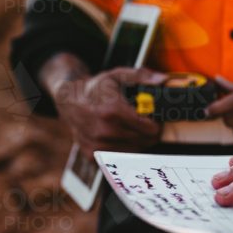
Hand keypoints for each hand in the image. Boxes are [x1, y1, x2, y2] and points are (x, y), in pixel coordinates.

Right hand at [41, 55, 164, 155]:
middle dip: (149, 132)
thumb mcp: (118, 75)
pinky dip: (124, 148)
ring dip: (137, 141)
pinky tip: (118, 136)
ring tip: (129, 127)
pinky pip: (120, 157)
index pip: (151, 129)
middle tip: (142, 122)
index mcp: (113, 111)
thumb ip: (141, 76)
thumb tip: (162, 79)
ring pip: (135, 150)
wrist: (69, 101)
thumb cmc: (96, 88)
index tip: (153, 117)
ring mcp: (97, 145)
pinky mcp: (92, 155)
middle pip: (145, 141)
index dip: (156, 123)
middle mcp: (104, 131)